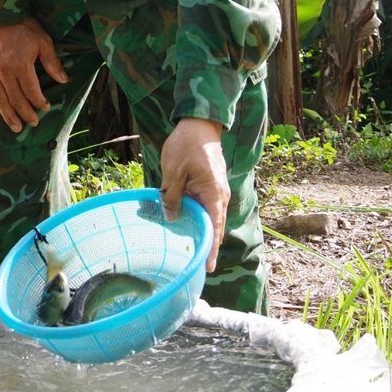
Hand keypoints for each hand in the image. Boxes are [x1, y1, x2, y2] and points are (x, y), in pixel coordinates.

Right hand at [0, 18, 69, 132]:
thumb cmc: (23, 26)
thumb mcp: (43, 41)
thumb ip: (52, 62)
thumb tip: (63, 80)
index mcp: (21, 65)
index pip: (31, 91)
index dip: (39, 102)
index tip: (46, 107)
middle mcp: (5, 72)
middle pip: (16, 99)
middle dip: (25, 114)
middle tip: (33, 123)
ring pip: (0, 99)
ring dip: (8, 115)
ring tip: (15, 127)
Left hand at [159, 117, 229, 271]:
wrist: (199, 124)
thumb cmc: (186, 145)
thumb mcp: (173, 171)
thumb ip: (172, 196)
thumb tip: (172, 218)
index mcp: (213, 193)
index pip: (214, 227)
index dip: (211, 248)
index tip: (208, 267)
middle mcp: (218, 196)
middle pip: (212, 226)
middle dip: (205, 245)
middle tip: (194, 265)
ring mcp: (214, 191)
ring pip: (206, 216)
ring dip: (197, 229)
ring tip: (187, 249)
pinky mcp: (208, 186)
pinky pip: (202, 206)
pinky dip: (193, 215)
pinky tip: (181, 223)